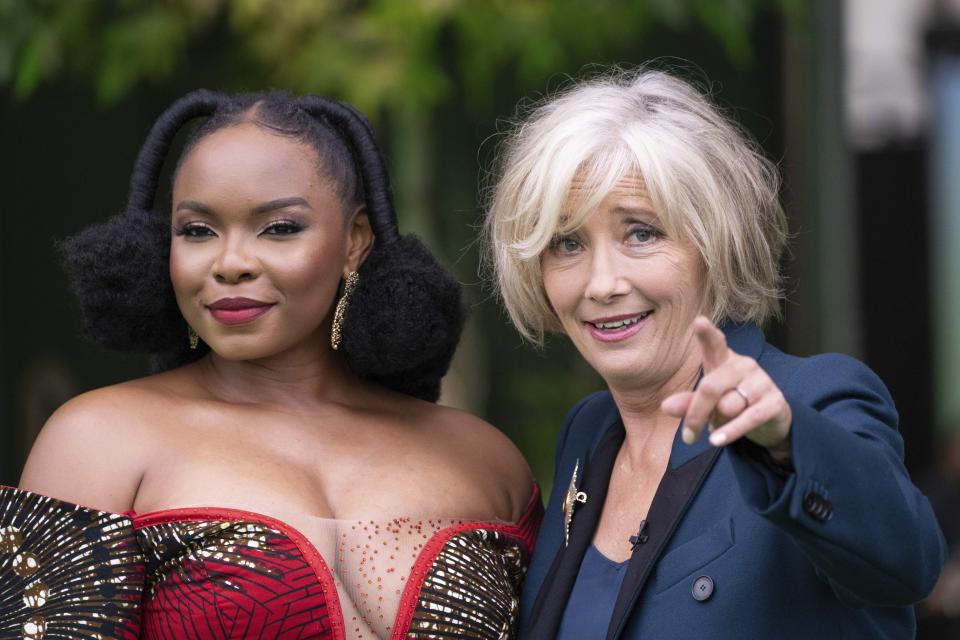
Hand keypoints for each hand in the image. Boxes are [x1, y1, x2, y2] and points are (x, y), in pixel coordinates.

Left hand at [662, 316, 791, 456]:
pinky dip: (731, 431)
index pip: (714, 343)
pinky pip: (748, 418)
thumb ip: (688, 404)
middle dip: (696, 414)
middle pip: (711, 387)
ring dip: (719, 423)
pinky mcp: (775, 401)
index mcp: (723, 360)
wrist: (769, 423)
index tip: (699, 321)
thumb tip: (666, 406)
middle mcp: (743, 365)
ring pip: (729, 404)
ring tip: (721, 428)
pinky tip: (717, 440)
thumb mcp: (707, 405)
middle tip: (688, 437)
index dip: (707, 333)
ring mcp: (761, 381)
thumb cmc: (731, 405)